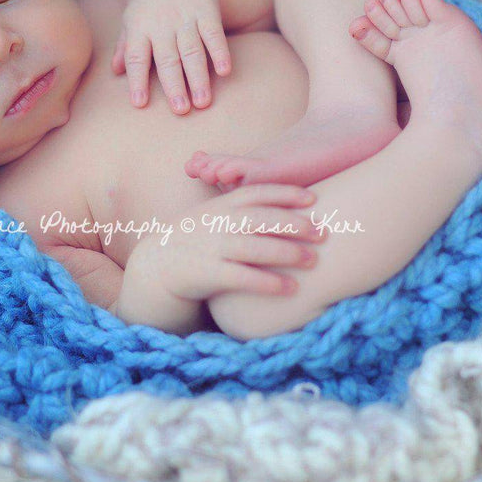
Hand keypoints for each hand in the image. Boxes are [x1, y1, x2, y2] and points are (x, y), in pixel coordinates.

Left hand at [112, 0, 231, 114]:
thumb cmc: (153, 3)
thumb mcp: (134, 18)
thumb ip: (125, 46)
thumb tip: (114, 72)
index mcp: (141, 28)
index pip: (136, 57)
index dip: (137, 80)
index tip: (140, 104)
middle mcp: (162, 24)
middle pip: (168, 58)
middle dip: (174, 85)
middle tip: (180, 110)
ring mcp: (186, 18)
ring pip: (192, 50)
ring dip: (199, 77)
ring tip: (203, 102)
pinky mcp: (208, 12)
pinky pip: (214, 33)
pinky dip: (220, 51)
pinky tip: (225, 71)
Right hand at [121, 185, 327, 316]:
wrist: (157, 268)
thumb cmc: (198, 242)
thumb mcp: (215, 217)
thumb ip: (243, 209)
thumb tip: (287, 206)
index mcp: (221, 205)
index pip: (256, 193)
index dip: (284, 193)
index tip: (312, 198)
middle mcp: (217, 223)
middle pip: (260, 218)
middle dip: (293, 223)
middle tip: (324, 232)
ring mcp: (210, 248)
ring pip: (253, 247)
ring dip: (286, 252)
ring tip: (313, 260)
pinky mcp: (206, 274)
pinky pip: (241, 277)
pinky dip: (267, 282)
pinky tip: (290, 288)